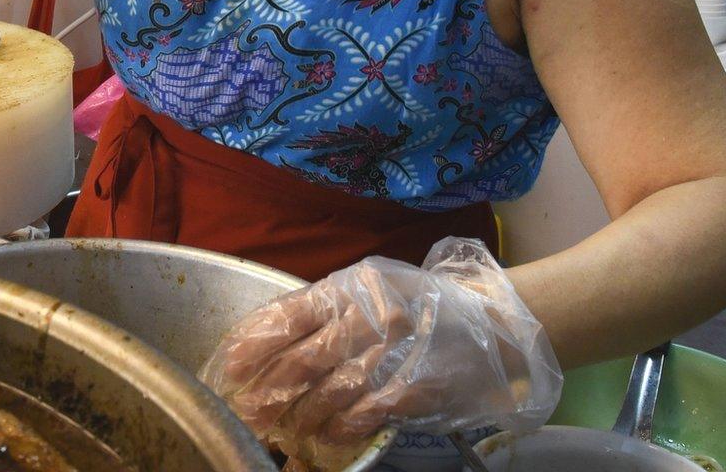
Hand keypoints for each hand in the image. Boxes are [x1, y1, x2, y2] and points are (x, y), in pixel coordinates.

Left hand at [202, 239, 559, 463]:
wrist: (492, 321)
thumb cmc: (419, 306)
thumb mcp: (366, 293)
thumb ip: (322, 315)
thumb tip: (265, 347)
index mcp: (350, 287)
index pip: (289, 315)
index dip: (255, 345)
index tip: (233, 370)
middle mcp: (369, 314)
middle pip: (302, 360)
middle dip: (270, 393)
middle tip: (250, 414)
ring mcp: (394, 350)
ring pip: (330, 390)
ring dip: (302, 418)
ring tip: (285, 434)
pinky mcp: (417, 383)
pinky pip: (367, 410)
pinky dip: (342, 426)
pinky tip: (327, 437)